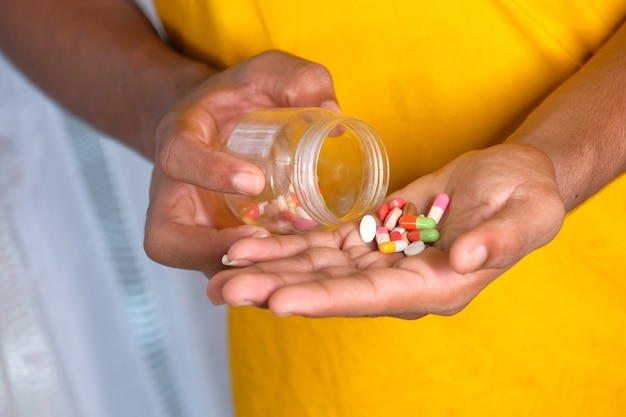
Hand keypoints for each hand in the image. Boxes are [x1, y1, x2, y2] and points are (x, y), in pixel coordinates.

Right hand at [143, 50, 340, 273]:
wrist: (221, 122)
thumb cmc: (242, 96)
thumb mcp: (269, 72)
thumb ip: (300, 80)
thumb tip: (335, 116)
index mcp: (180, 139)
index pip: (178, 157)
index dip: (209, 172)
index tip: (254, 180)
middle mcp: (175, 191)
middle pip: (167, 236)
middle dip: (209, 249)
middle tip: (263, 243)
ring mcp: (193, 223)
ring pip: (195, 263)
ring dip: (238, 271)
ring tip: (286, 265)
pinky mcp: (214, 242)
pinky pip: (226, 267)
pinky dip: (257, 271)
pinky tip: (297, 268)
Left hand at [207, 144, 565, 318]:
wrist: (511, 181)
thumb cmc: (526, 198)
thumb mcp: (527, 214)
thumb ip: (498, 239)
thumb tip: (466, 257)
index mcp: (434, 286)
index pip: (369, 298)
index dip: (322, 299)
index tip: (276, 301)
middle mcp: (399, 281)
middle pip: (329, 288)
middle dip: (276, 287)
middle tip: (223, 287)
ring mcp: (381, 260)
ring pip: (317, 267)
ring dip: (270, 266)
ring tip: (223, 265)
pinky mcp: (371, 236)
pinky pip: (323, 243)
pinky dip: (289, 243)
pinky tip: (255, 241)